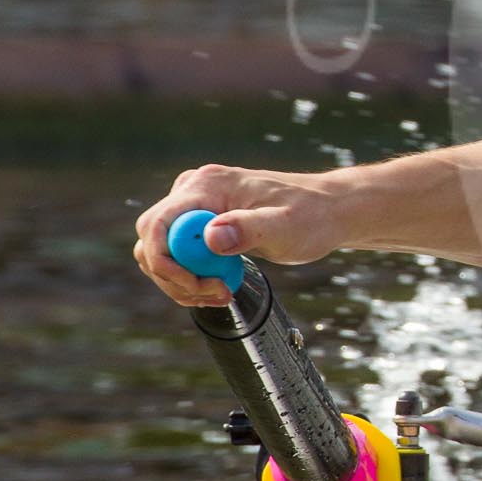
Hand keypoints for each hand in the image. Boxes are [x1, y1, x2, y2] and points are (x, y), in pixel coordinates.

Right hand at [133, 164, 346, 306]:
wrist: (329, 211)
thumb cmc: (313, 216)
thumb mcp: (286, 227)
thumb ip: (249, 230)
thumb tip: (210, 237)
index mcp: (207, 185)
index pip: (158, 225)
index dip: (167, 263)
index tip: (202, 286)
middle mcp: (193, 191)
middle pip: (152, 241)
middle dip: (174, 277)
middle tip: (215, 295)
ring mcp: (195, 206)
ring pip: (161, 251)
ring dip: (181, 282)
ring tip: (220, 294)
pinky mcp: (201, 222)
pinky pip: (177, 255)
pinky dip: (190, 277)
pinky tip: (218, 288)